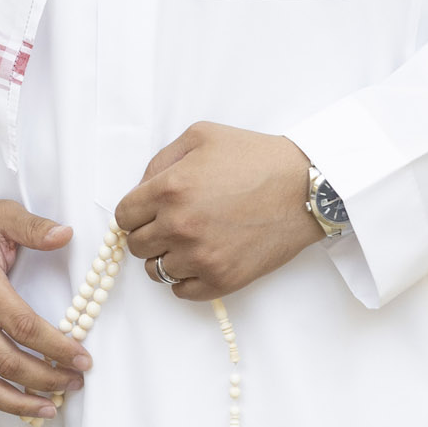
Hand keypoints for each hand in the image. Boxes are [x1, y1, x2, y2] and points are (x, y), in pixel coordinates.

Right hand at [0, 198, 89, 424]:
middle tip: (73, 383)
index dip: (56, 347)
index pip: (24, 327)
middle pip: (7, 362)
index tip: (80, 358)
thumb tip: (64, 234)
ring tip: (45, 410)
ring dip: (15, 404)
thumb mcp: (0, 215)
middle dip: (46, 379)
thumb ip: (33, 227)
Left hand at [113, 122, 321, 301]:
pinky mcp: (223, 279)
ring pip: (156, 270)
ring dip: (165, 256)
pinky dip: (185, 278)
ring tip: (187, 242)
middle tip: (171, 223)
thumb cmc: (254, 157)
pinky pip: (181, 291)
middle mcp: (180, 226)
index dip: (135, 212)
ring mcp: (201, 257)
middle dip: (149, 233)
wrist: (303, 188)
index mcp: (169, 188)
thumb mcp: (200, 136)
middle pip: (136, 245)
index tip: (148, 211)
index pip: (124, 217)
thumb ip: (160, 161)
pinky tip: (200, 259)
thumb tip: (141, 190)